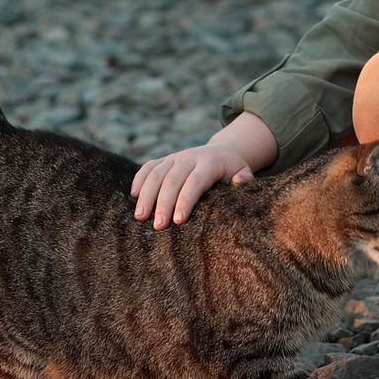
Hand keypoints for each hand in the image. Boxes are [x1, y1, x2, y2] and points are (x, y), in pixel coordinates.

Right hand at [131, 112, 275, 227]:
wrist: (223, 152)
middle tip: (158, 226)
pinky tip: (133, 196)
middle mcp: (189, 158)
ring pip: (156, 173)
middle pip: (172, 180)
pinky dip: (139, 179)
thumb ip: (245, 179)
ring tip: (140, 217)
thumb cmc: (233, 171)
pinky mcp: (164, 160)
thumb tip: (238, 182)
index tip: (178, 221)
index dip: (185, 200)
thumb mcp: (244, 172)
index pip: (195, 182)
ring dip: (146, 194)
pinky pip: (148, 167)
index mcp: (209, 163)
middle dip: (163, 203)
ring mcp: (175, 158)